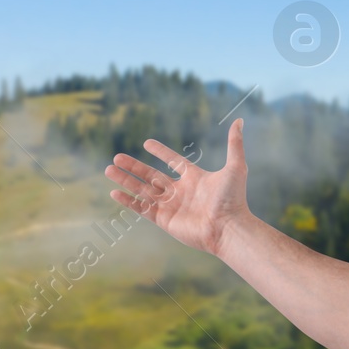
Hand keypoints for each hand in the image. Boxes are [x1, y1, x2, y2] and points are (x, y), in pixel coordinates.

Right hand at [104, 119, 250, 255]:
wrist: (229, 228)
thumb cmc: (233, 199)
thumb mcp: (235, 167)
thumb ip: (234, 144)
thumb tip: (239, 120)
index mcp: (195, 178)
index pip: (173, 161)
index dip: (160, 152)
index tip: (146, 143)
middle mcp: (181, 192)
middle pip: (151, 176)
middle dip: (133, 167)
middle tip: (116, 157)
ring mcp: (171, 207)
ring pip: (143, 190)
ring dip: (126, 181)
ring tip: (109, 170)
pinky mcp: (165, 220)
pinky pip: (142, 209)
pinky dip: (128, 201)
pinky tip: (114, 192)